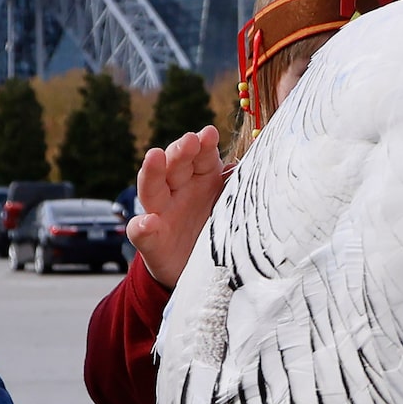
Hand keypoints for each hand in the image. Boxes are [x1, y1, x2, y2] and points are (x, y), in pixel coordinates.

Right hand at [127, 125, 225, 286]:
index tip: (209, 133)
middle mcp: (178, 190)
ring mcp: (161, 213)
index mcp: (201, 180)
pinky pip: (141, 232)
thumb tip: (261, 163)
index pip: (200, 157)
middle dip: (181, 151)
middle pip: (176, 166)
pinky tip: (147, 222)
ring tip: (154, 156)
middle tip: (189, 140)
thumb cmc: (214, 229)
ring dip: (153, 172)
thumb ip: (238, 186)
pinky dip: (142, 227)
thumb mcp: (229, 206)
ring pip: (152, 189)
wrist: (194, 270)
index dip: (204, 145)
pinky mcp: (151, 240)